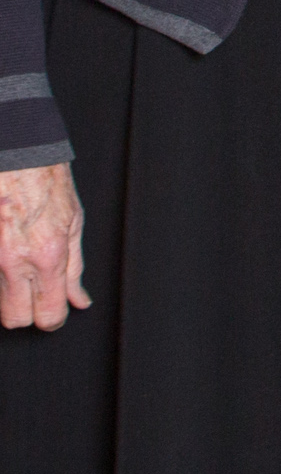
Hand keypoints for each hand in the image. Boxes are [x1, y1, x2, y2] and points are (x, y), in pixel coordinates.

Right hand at [0, 162, 88, 330]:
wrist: (16, 153)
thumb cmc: (45, 180)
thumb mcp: (74, 220)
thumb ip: (74, 266)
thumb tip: (79, 299)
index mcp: (48, 254)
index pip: (48, 313)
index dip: (52, 319)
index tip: (53, 313)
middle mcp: (16, 260)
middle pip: (16, 319)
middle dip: (26, 314)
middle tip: (33, 296)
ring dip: (9, 295)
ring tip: (20, 272)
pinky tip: (8, 254)